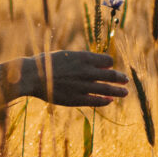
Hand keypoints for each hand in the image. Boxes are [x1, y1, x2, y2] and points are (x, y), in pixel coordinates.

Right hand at [5, 51, 127, 107]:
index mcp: (83, 57)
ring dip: (118, 91)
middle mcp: (86, 71)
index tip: (111, 67)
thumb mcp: (65, 55)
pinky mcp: (77, 98)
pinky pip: (96, 100)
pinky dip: (105, 101)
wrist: (31, 76)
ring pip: (106, 89)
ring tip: (125, 92)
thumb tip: (92, 62)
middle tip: (126, 79)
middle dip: (120, 78)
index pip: (106, 60)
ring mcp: (83, 86)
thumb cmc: (45, 64)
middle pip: (110, 75)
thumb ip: (79, 60)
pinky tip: (110, 101)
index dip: (110, 64)